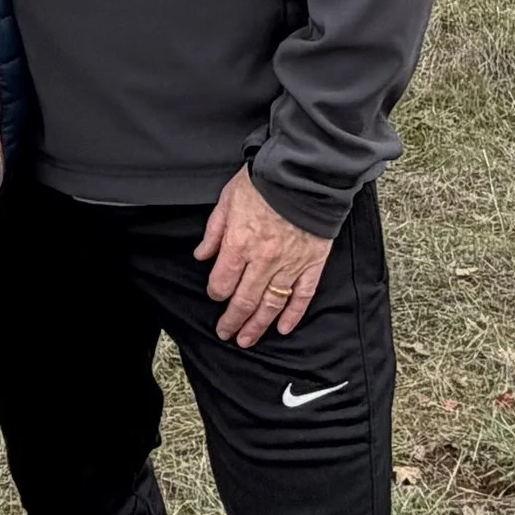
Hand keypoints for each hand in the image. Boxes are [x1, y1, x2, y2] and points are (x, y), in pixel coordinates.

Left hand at [194, 167, 335, 348]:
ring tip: (247, 339)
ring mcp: (289, 265)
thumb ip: (214, 231)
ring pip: (271, 304)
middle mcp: (263, 260)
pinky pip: (302, 296)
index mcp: (239, 244)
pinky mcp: (312, 264)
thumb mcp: (227, 199)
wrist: (304, 174)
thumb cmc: (265, 181)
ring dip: (257, 325)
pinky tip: (283, 328)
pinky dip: (293, 315)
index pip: (222, 282)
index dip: (215, 292)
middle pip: (244, 300)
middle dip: (233, 321)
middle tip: (226, 333)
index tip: (215, 295)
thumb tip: (202, 255)